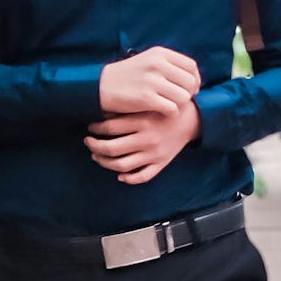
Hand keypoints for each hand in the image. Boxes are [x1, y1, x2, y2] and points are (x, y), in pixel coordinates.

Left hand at [85, 103, 201, 184]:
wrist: (192, 119)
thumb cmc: (165, 108)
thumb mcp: (148, 102)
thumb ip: (128, 107)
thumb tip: (101, 111)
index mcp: (142, 121)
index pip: (110, 128)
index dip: (95, 128)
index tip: (90, 127)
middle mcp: (147, 139)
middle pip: (111, 149)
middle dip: (94, 147)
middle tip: (88, 142)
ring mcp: (154, 154)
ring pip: (122, 166)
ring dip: (105, 163)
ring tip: (97, 156)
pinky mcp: (161, 163)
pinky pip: (143, 176)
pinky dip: (129, 178)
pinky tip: (120, 175)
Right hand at [99, 47, 200, 116]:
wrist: (101, 86)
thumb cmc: (128, 76)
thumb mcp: (148, 60)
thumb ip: (169, 65)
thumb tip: (194, 79)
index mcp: (160, 53)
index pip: (191, 66)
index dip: (195, 79)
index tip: (190, 89)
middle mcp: (157, 64)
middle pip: (190, 82)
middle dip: (189, 94)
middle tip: (180, 100)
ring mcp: (151, 81)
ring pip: (183, 97)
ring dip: (180, 104)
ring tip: (170, 105)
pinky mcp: (145, 97)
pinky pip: (172, 109)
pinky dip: (171, 113)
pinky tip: (163, 112)